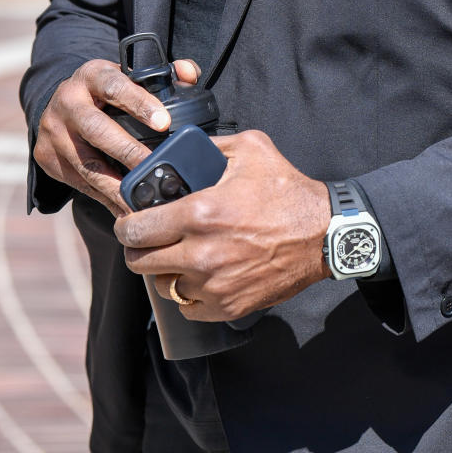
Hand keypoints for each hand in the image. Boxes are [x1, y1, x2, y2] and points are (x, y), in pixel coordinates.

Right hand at [33, 57, 199, 215]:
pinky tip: (125, 209)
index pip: (114, 85)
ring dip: (116, 185)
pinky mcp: (48, 158)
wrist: (57, 105)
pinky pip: (79, 183)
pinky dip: (105, 198)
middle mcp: (68, 102)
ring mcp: (54, 132)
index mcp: (91, 76)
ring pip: (86, 163)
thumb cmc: (105, 92)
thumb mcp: (126, 76)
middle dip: (127, 151)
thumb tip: (188, 74)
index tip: (164, 122)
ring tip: (141, 200)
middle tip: (154, 167)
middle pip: (97, 129)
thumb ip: (163, 74)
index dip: (138, 103)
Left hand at [114, 129, 331, 319]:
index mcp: (199, 214)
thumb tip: (180, 148)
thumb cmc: (288, 191)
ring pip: (163, 285)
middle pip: (140, 261)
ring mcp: (214, 286)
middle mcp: (201, 254)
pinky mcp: (228, 307)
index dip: (127, 224)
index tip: (131, 221)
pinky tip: (202, 276)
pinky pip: (188, 307)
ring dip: (166, 271)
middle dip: (140, 248)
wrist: (324, 234)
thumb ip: (210, 145)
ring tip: (181, 256)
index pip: (135, 229)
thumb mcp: (251, 149)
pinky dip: (190, 294)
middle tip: (150, 238)